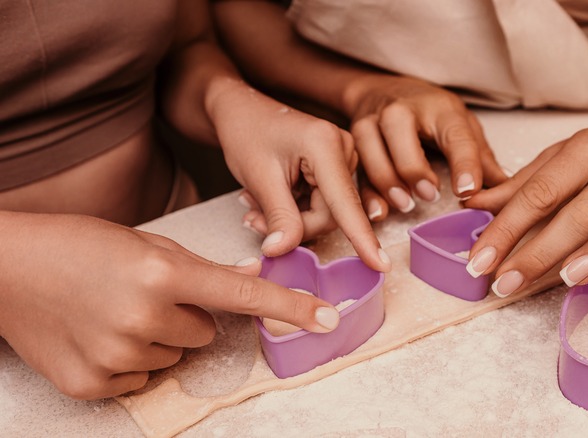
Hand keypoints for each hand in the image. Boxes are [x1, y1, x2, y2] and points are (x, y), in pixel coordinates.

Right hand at [0, 212, 341, 398]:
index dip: (289, 307)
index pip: (242, 295)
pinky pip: (144, 377)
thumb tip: (253, 276)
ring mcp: (117, 355)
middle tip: (146, 294)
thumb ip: (203, 266)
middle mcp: (144, 317)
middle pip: (206, 331)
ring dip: (160, 336)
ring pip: (177, 354)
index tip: (325, 319)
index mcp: (162, 273)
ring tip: (119, 310)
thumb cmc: (80, 245)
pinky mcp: (94, 383)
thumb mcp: (146, 242)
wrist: (8, 268)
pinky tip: (100, 333)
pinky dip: (131, 359)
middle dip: (187, 314)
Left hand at [206, 78, 389, 270]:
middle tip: (254, 220)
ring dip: (290, 218)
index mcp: (326, 145)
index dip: (362, 238)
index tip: (381, 266)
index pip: (345, 203)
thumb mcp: (258, 177)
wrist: (240, 108)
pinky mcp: (336, 167)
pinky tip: (270, 197)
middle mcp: (343, 149)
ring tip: (255, 205)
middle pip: (332, 214)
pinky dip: (295, 209)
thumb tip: (283, 250)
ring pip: (326, 213)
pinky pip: (323, 204)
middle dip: (294, 225)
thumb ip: (278, 217)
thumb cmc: (246, 132)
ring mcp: (342, 158)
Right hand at [344, 75, 508, 220]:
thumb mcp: (460, 126)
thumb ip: (480, 159)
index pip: (455, 136)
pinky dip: (366, 193)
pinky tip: (378, 212)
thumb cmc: (430, 113)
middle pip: (402, 141)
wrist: (383, 90)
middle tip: (431, 196)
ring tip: (407, 204)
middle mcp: (402, 111)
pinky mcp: (353, 139)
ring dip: (389, 183)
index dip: (463, 164)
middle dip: (415, 171)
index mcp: (440, 109)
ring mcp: (373, 123)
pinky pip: (357, 170)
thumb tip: (509, 191)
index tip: (468, 191)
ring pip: (373, 155)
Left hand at [463, 126, 587, 295]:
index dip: (506, 230)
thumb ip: (518, 188)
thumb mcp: (556, 162)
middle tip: (505, 283)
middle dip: (538, 252)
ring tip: (566, 279)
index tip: (479, 261)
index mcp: (586, 148)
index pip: (539, 193)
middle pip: (580, 213)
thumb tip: (470, 205)